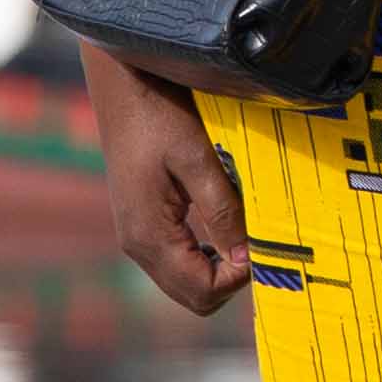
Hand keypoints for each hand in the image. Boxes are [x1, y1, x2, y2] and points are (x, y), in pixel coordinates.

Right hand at [89, 55, 252, 313]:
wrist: (120, 85)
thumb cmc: (157, 114)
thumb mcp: (197, 159)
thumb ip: (222, 211)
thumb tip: (246, 258)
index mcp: (149, 235)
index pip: (201, 291)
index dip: (238, 278)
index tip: (261, 246)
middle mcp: (136, 244)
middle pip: (192, 296)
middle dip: (229, 279)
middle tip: (255, 241)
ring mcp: (135, 235)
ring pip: (183, 282)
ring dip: (217, 268)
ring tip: (240, 232)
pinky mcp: (139, 223)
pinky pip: (174, 260)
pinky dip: (202, 255)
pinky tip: (218, 225)